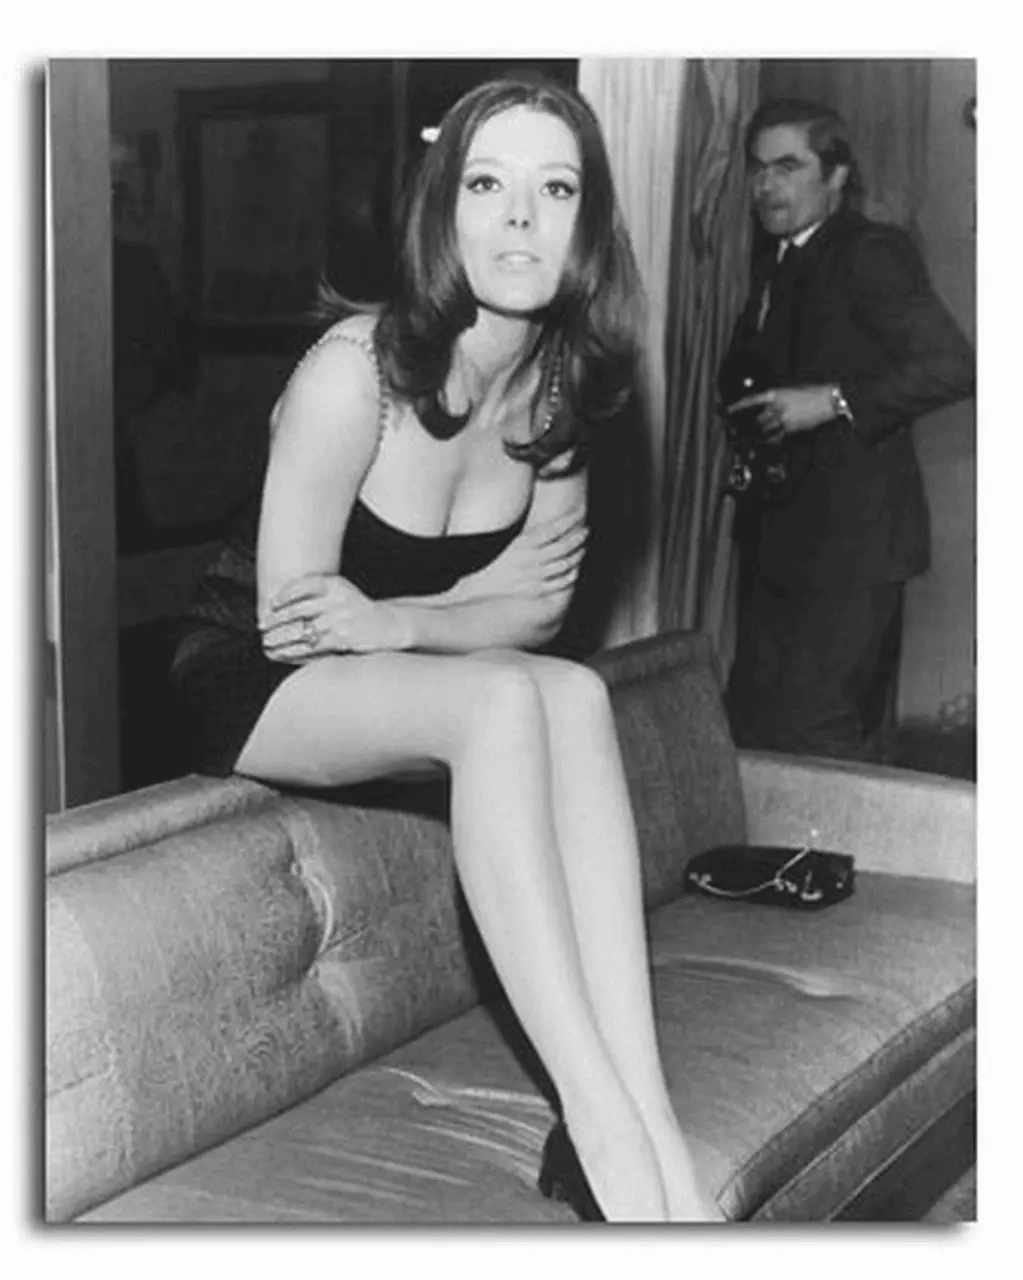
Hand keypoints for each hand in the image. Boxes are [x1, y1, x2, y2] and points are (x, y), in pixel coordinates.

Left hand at [259, 574, 409, 661]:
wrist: (389, 626)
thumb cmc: (359, 611)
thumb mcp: (342, 593)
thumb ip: (318, 594)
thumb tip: (281, 605)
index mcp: (335, 584)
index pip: (302, 585)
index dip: (283, 595)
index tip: (271, 605)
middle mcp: (337, 599)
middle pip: (298, 609)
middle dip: (276, 620)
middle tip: (262, 628)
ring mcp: (340, 619)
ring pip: (301, 630)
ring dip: (280, 639)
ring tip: (268, 644)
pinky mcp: (342, 638)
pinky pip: (311, 646)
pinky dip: (294, 651)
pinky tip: (283, 654)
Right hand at [449, 503, 587, 604]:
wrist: (476, 591)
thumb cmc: (489, 567)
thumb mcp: (506, 547)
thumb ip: (527, 540)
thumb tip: (542, 531)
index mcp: (524, 544)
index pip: (554, 528)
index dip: (570, 520)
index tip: (580, 514)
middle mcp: (533, 559)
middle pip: (564, 545)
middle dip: (579, 537)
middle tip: (586, 531)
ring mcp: (537, 576)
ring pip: (566, 563)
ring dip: (578, 554)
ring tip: (583, 548)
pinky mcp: (538, 592)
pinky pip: (561, 582)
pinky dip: (571, 575)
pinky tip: (575, 570)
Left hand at [726, 385, 835, 441]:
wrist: (828, 400)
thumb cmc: (812, 394)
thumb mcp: (790, 391)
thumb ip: (775, 399)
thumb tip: (764, 407)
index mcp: (774, 394)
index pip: (749, 401)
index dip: (735, 408)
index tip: (725, 413)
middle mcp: (775, 406)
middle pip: (753, 420)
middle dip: (743, 428)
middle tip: (734, 434)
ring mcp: (782, 418)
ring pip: (761, 431)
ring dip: (753, 437)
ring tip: (745, 442)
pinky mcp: (790, 429)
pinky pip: (774, 439)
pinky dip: (767, 443)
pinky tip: (763, 445)